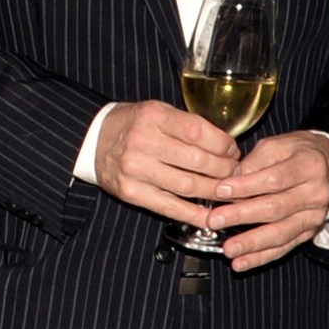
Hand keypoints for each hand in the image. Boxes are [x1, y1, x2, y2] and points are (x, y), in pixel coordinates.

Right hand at [93, 101, 240, 224]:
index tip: (232, 151)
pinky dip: (194, 214)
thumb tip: (227, 147)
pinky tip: (211, 216)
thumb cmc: (133, 125)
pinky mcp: (131, 192)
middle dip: (224, 169)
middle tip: (234, 172)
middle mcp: (143, 141)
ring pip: (188, 186)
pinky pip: (170, 207)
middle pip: (197, 161)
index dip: (223, 144)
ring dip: (214, 191)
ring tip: (225, 190)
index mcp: (153, 116)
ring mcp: (135, 169)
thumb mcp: (158, 112)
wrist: (93, 140)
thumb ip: (188, 125)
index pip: (198, 132)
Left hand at [210, 130, 328, 270]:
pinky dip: (261, 257)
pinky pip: (284, 247)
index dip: (246, 186)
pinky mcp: (309, 232)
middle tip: (215, 220)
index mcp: (309, 166)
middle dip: (242, 216)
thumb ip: (254, 162)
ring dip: (251, 243)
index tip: (221, 190)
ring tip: (228, 249)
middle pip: (276, 208)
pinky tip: (241, 262)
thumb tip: (228, 182)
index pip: (275, 179)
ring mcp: (314, 216)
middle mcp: (316, 193)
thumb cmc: (298, 153)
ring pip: (281, 232)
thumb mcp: (278, 145)